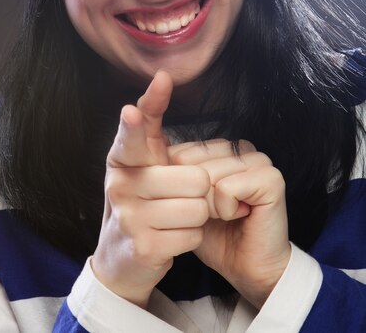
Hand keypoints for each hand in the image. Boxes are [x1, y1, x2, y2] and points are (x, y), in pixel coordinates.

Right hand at [91, 71, 210, 307]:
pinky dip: (191, 238)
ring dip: (195, 216)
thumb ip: (150, 119)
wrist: (120, 259)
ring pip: (198, 207)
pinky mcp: (143, 246)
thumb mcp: (140, 160)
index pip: (131, 135)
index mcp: (120, 158)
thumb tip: (163, 75)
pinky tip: (170, 238)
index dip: (135, 124)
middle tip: (176, 199)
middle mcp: (120, 184)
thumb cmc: (140, 199)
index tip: (131, 113)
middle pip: (194, 178)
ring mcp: (129, 217)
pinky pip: (194, 234)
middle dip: (198, 191)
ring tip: (172, 219)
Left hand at [169, 139, 290, 308]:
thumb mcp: (183, 201)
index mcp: (221, 148)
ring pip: (206, 176)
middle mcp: (241, 148)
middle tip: (213, 214)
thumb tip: (146, 149)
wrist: (246, 268)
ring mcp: (258, 160)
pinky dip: (225, 210)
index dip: (177, 185)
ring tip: (226, 216)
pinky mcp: (270, 179)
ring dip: (208, 207)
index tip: (195, 205)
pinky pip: (226, 189)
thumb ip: (170, 174)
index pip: (180, 151)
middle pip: (189, 162)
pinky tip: (239, 216)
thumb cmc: (214, 234)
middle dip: (191, 197)